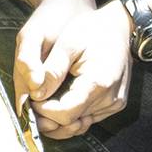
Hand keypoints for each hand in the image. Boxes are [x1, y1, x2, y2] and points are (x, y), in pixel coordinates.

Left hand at [14, 0, 131, 138]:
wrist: (120, 26)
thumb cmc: (92, 30)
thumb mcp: (68, 43)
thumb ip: (52, 69)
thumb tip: (36, 93)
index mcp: (98, 82)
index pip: (65, 113)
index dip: (44, 111)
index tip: (32, 98)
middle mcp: (110, 98)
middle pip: (71, 123)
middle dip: (48, 116)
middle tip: (33, 101)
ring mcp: (114, 103)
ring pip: (79, 124)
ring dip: (59, 119)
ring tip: (44, 102)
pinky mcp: (115, 104)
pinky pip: (89, 118)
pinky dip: (73, 115)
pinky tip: (60, 101)